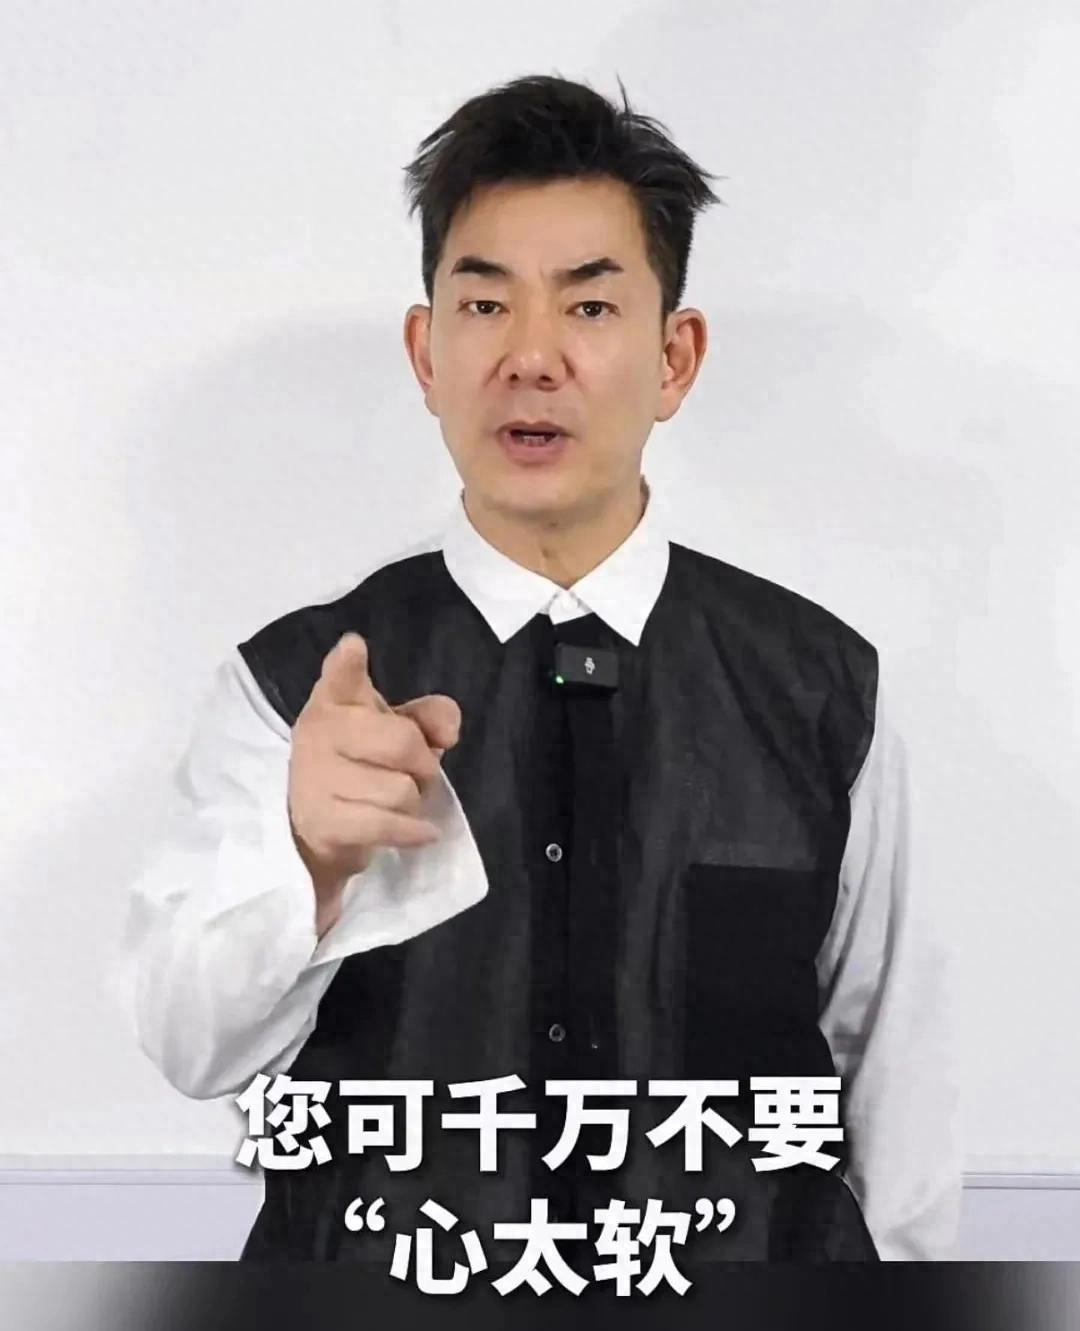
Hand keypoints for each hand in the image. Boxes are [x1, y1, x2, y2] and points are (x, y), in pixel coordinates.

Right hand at [287, 632, 461, 932]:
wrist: (318, 822)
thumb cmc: (364, 761)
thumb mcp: (396, 727)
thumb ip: (430, 717)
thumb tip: (449, 733)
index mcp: (335, 698)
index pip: (340, 676)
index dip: (347, 663)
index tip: (353, 648)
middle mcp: (319, 731)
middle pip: (403, 742)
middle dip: (423, 764)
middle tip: (414, 772)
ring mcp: (316, 778)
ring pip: (401, 791)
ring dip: (413, 801)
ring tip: (397, 800)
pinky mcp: (323, 821)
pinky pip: (386, 825)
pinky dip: (412, 832)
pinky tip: (421, 831)